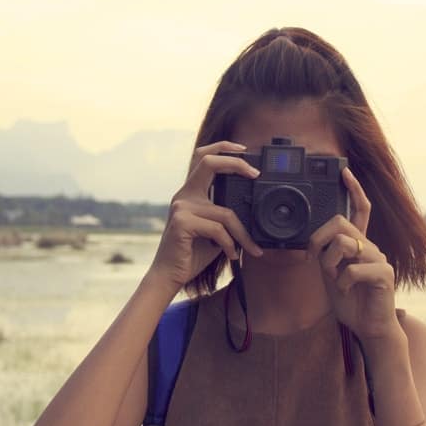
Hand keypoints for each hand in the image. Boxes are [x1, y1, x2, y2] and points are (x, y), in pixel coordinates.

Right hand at [148, 141, 263, 289]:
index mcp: (191, 193)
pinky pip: (218, 229)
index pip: (203, 157)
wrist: (169, 276)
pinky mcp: (182, 222)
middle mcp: (184, 195)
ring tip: (251, 248)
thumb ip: (226, 216)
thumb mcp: (215, 231)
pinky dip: (230, 244)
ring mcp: (181, 207)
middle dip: (235, 163)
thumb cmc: (192, 254)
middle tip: (255, 174)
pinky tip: (231, 255)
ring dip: (243, 234)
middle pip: (208, 162)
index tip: (244, 151)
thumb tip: (254, 211)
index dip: (223, 148)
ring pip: (226, 212)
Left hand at [306, 167, 401, 342]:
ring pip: (345, 243)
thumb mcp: (331, 275)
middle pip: (342, 223)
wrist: (369, 328)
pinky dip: (341, 282)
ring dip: (329, 262)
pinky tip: (345, 291)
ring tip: (332, 278)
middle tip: (316, 259)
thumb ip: (325, 257)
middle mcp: (371, 246)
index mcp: (359, 244)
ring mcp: (379, 258)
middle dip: (320, 239)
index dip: (354, 190)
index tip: (344, 172)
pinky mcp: (384, 274)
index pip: (359, 210)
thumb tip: (312, 243)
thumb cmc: (351, 302)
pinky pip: (354, 269)